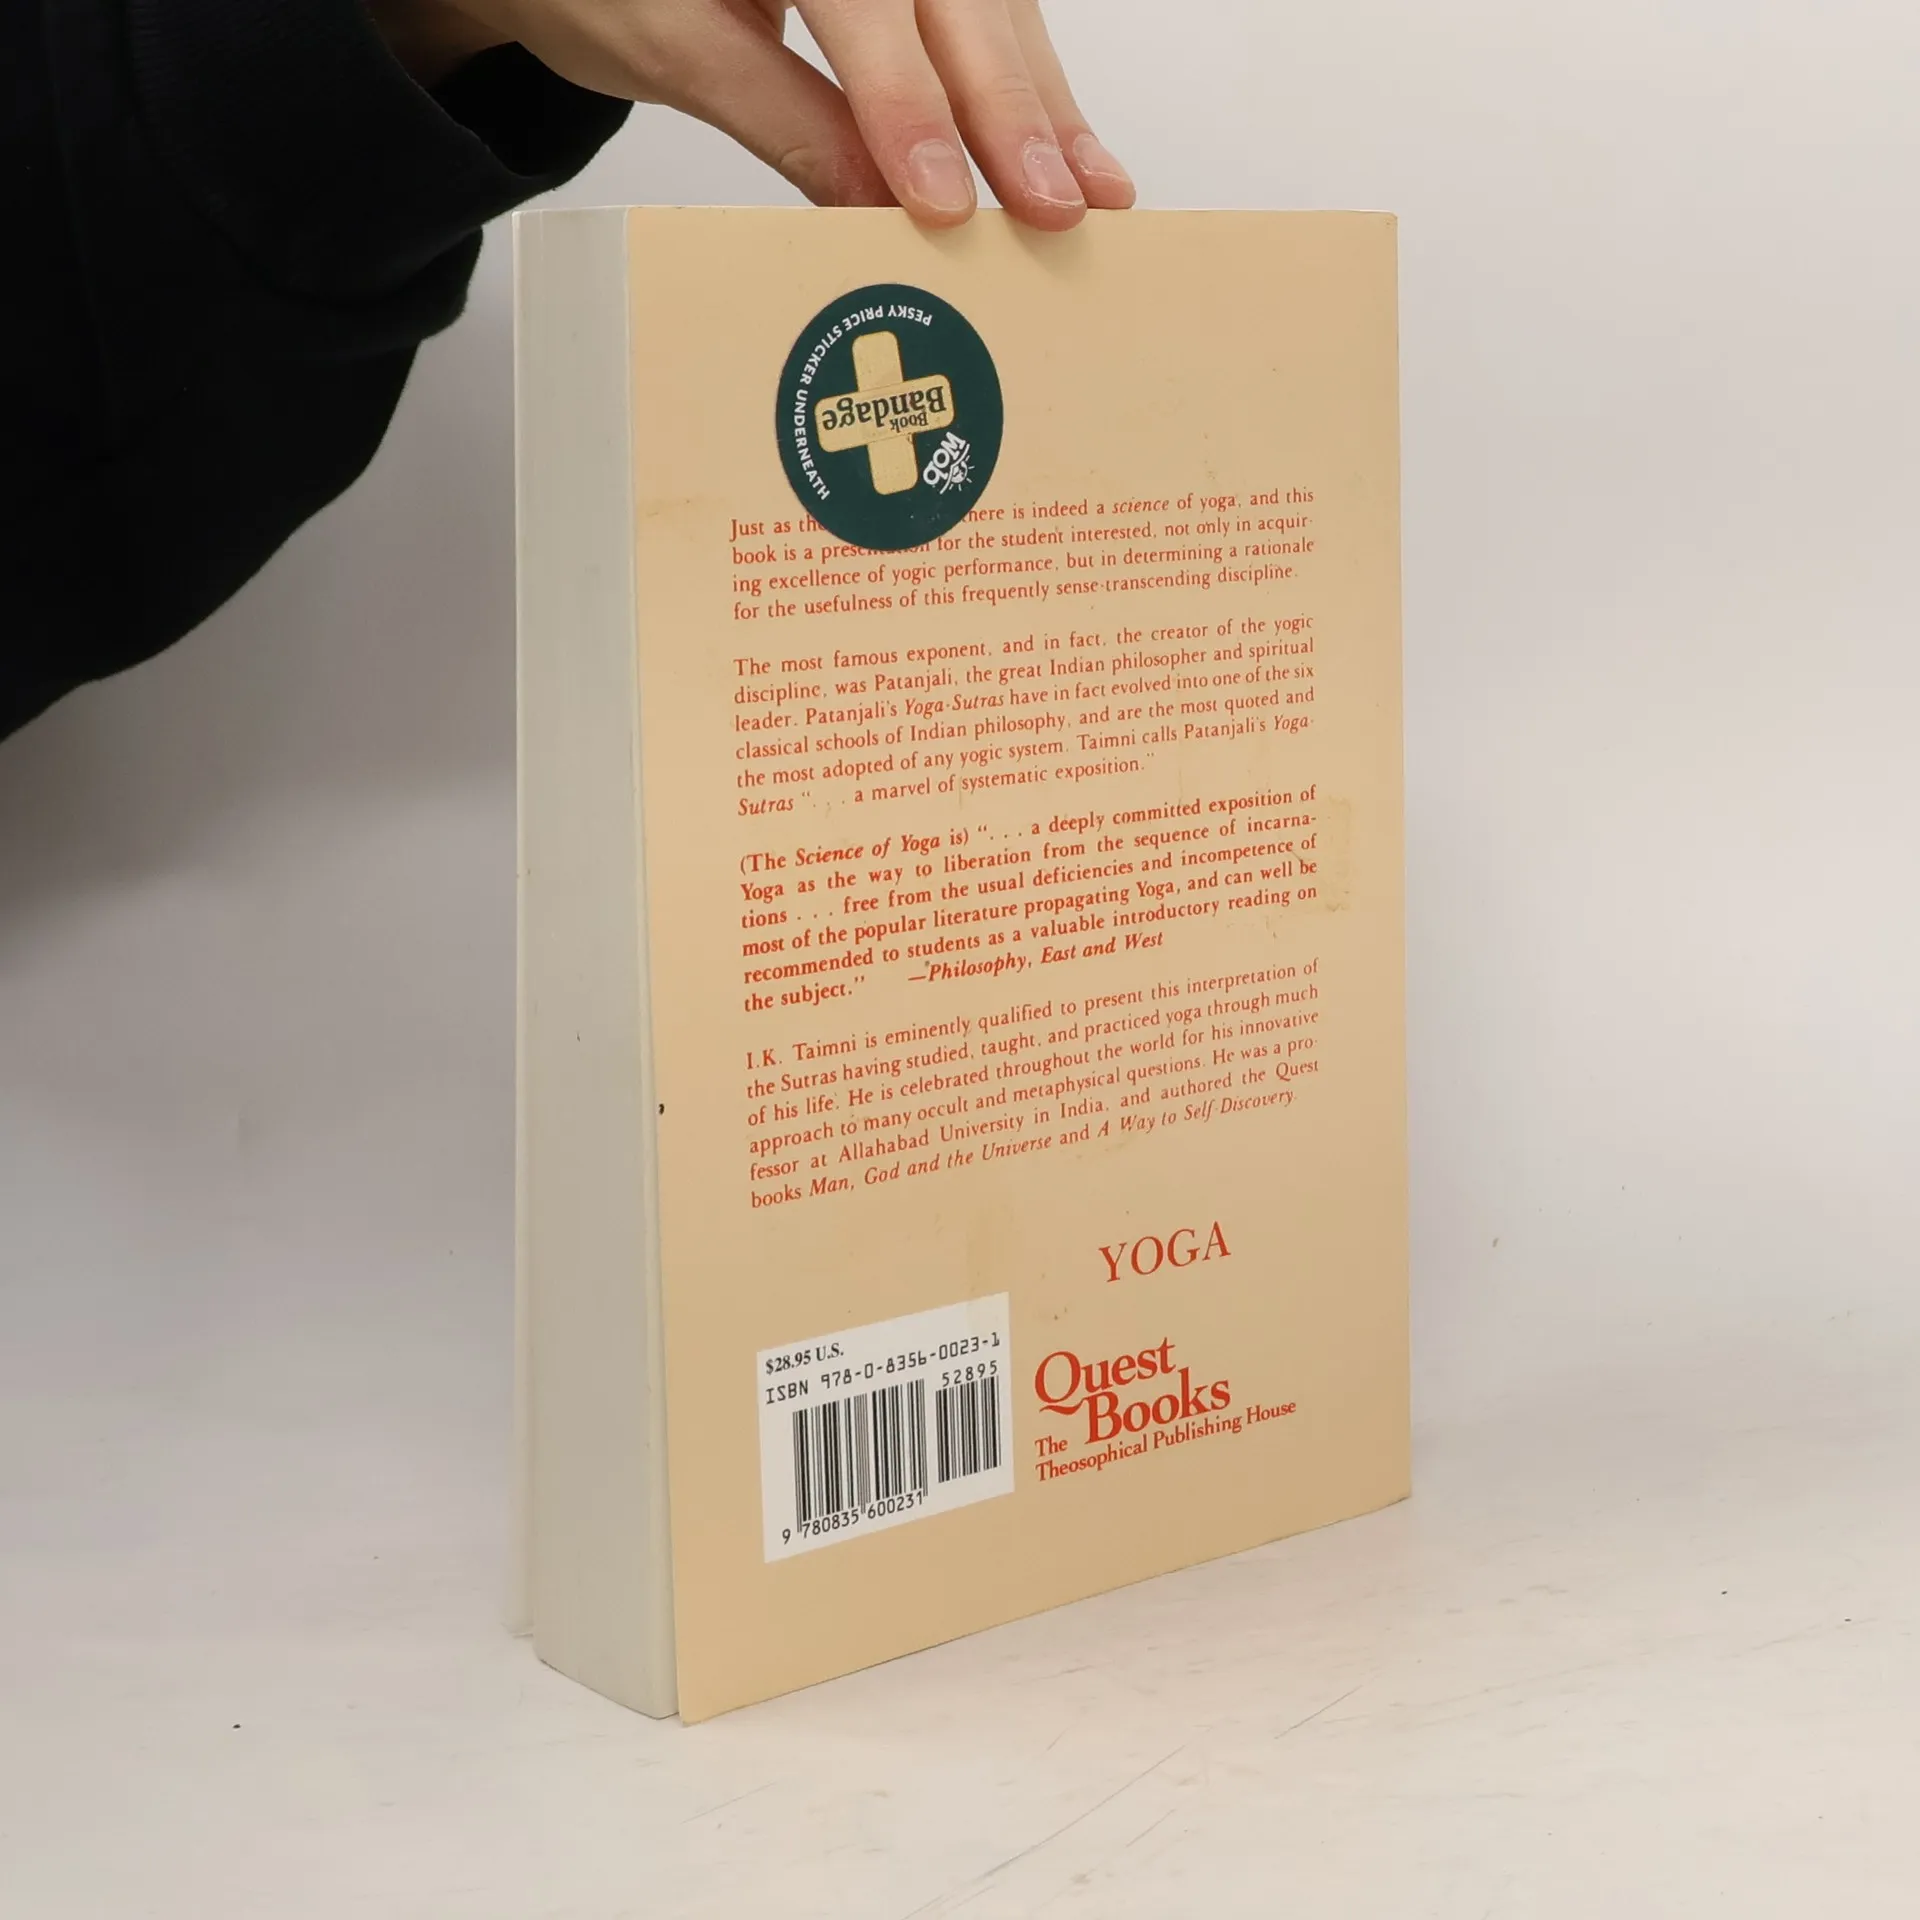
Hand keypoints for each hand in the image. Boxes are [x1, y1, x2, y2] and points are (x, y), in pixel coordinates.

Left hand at [375, 0, 1133, 229]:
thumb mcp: (674, 47)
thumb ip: (782, 119)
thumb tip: (874, 211)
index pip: (864, 3)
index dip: (906, 104)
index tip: (941, 197)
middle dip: (1009, 108)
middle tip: (1051, 206)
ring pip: (994, 6)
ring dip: (1045, 105)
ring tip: (1091, 193)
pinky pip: (991, 14)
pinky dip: (1032, 86)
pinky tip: (1071, 148)